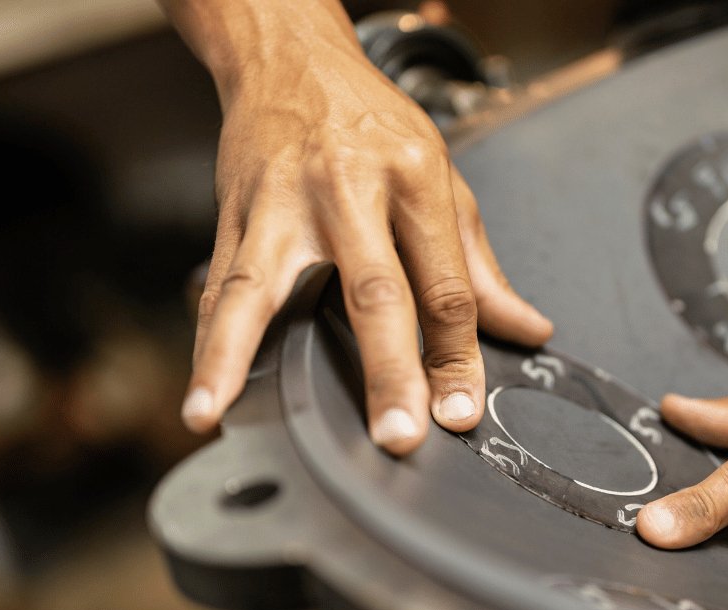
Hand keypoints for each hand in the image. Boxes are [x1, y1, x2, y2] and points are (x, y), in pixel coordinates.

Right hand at [180, 31, 551, 452]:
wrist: (291, 57)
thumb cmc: (370, 121)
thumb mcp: (442, 176)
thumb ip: (479, 266)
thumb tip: (525, 329)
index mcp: (413, 179)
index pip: (444, 285)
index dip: (456, 355)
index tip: (458, 409)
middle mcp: (347, 190)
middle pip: (372, 291)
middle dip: (388, 371)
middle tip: (400, 434)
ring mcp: (281, 203)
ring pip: (262, 287)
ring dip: (239, 357)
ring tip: (221, 412)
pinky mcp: (233, 213)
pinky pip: (218, 286)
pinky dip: (207, 344)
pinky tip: (202, 392)